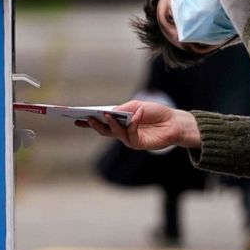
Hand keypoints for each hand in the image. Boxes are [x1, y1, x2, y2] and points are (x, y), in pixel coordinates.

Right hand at [79, 100, 199, 150]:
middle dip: (93, 124)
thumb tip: (108, 112)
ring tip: (105, 114)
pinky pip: (131, 133)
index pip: (101, 121)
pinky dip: (133, 122)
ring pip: (114, 133)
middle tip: (86, 118)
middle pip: (103, 129)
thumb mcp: (136, 105)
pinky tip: (136, 114)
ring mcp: (128, 139)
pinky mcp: (138, 144)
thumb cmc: (155, 112)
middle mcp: (121, 131)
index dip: (88, 120)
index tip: (76, 116)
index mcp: (119, 121)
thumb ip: (123, 109)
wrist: (173, 122)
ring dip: (110, 123)